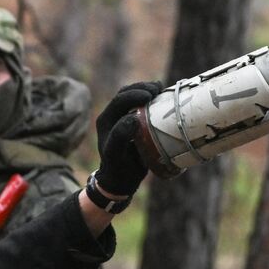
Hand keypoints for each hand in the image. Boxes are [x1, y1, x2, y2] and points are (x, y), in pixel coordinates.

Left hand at [94, 81, 162, 197]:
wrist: (121, 180)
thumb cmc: (118, 169)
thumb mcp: (115, 154)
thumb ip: (120, 136)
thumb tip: (133, 118)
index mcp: (106, 120)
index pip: (119, 100)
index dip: (134, 94)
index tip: (150, 96)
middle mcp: (113, 116)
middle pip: (127, 93)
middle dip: (142, 88)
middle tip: (158, 90)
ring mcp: (123, 117)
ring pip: (134, 95)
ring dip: (147, 90)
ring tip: (160, 89)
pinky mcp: (134, 121)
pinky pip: (142, 104)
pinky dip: (152, 98)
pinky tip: (163, 95)